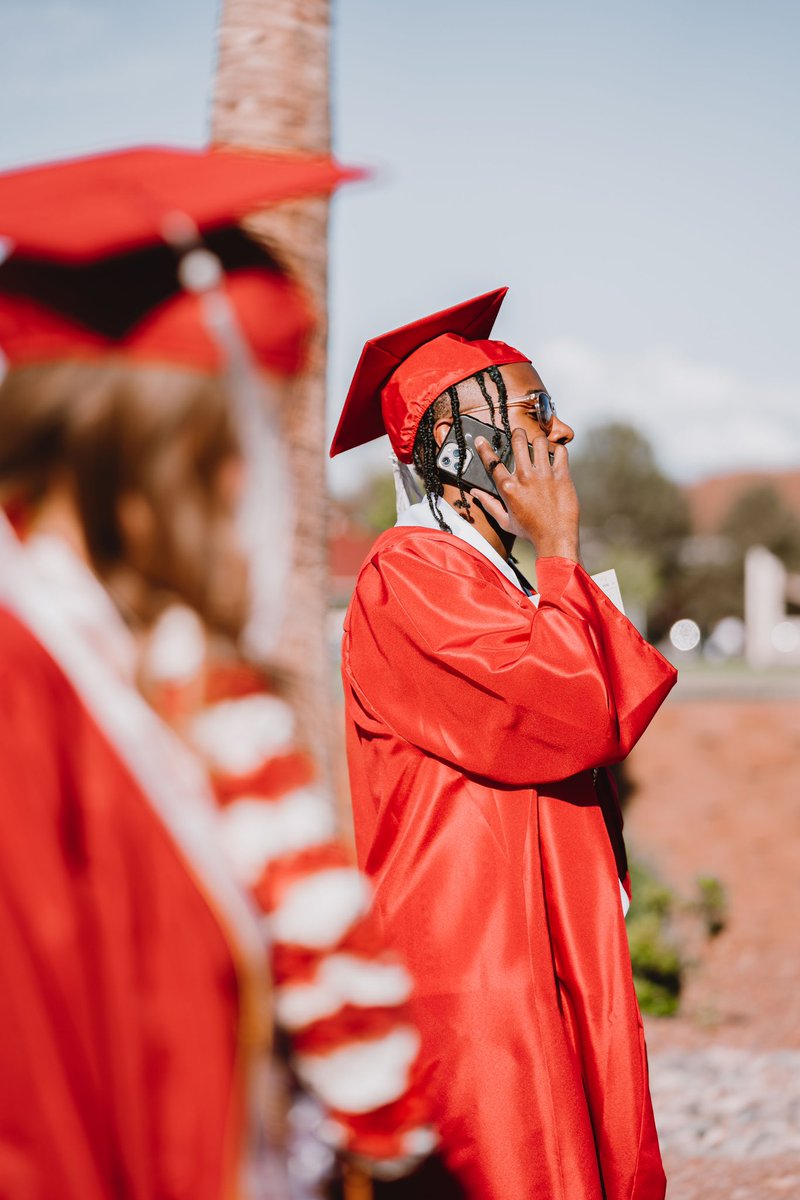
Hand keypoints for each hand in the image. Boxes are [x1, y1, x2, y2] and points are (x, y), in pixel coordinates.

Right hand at [473, 430, 580, 561]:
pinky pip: (560, 452)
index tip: (481, 440)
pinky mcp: (562, 475)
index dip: (484, 448)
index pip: (492, 462)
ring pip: (540, 442)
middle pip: (518, 441)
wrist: (555, 538)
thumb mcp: (504, 520)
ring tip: (538, 444)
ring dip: (538, 441)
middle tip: (518, 433)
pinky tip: (554, 455)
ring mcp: (545, 475)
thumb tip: (475, 493)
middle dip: (517, 433)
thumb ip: (489, 504)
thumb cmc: (530, 531)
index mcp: (509, 488)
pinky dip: (557, 450)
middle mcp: (525, 477)